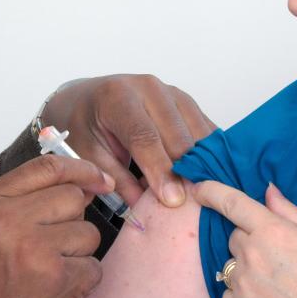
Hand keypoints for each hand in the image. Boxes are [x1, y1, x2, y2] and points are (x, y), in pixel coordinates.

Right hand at [0, 155, 112, 297]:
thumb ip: (21, 201)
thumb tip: (80, 185)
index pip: (48, 167)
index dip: (81, 170)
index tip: (98, 179)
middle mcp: (10, 220)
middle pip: (73, 198)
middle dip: (73, 221)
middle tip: (52, 248)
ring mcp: (35, 250)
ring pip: (89, 232)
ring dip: (77, 254)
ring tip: (47, 274)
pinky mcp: (57, 280)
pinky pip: (94, 267)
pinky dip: (81, 282)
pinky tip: (53, 293)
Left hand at [41, 75, 215, 208]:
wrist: (89, 96)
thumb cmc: (86, 125)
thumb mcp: (90, 153)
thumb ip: (117, 180)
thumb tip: (143, 209)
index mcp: (118, 98)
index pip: (144, 137)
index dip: (161, 170)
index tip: (172, 200)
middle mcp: (148, 87)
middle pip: (176, 134)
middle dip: (185, 171)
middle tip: (191, 203)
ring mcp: (170, 91)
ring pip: (197, 130)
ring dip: (202, 162)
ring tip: (201, 192)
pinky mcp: (185, 100)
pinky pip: (205, 126)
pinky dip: (210, 151)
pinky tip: (209, 174)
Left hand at [192, 180, 296, 297]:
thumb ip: (288, 212)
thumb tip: (267, 190)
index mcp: (272, 231)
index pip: (232, 203)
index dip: (211, 191)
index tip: (198, 189)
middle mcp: (252, 254)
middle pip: (235, 238)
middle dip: (250, 243)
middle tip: (279, 261)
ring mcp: (243, 284)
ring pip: (231, 267)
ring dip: (246, 271)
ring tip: (277, 287)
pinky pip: (228, 295)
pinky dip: (241, 297)